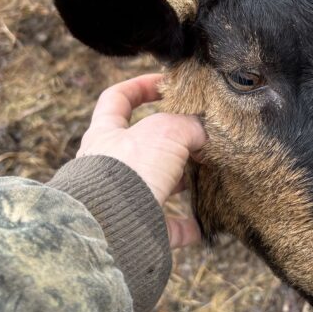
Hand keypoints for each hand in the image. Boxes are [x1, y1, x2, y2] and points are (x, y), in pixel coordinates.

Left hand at [77, 74, 206, 247]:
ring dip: (180, 182)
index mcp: (105, 134)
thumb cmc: (129, 170)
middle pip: (141, 145)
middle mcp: (109, 165)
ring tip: (206, 177)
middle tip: (199, 137)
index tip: (167, 84)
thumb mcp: (165, 131)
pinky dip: (185, 225)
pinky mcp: (136, 227)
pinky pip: (164, 225)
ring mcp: (121, 198)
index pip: (116, 98)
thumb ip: (186, 125)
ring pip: (155, 184)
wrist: (111, 226)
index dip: (140, 86)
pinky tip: (203, 224)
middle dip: (172, 141)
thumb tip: (202, 133)